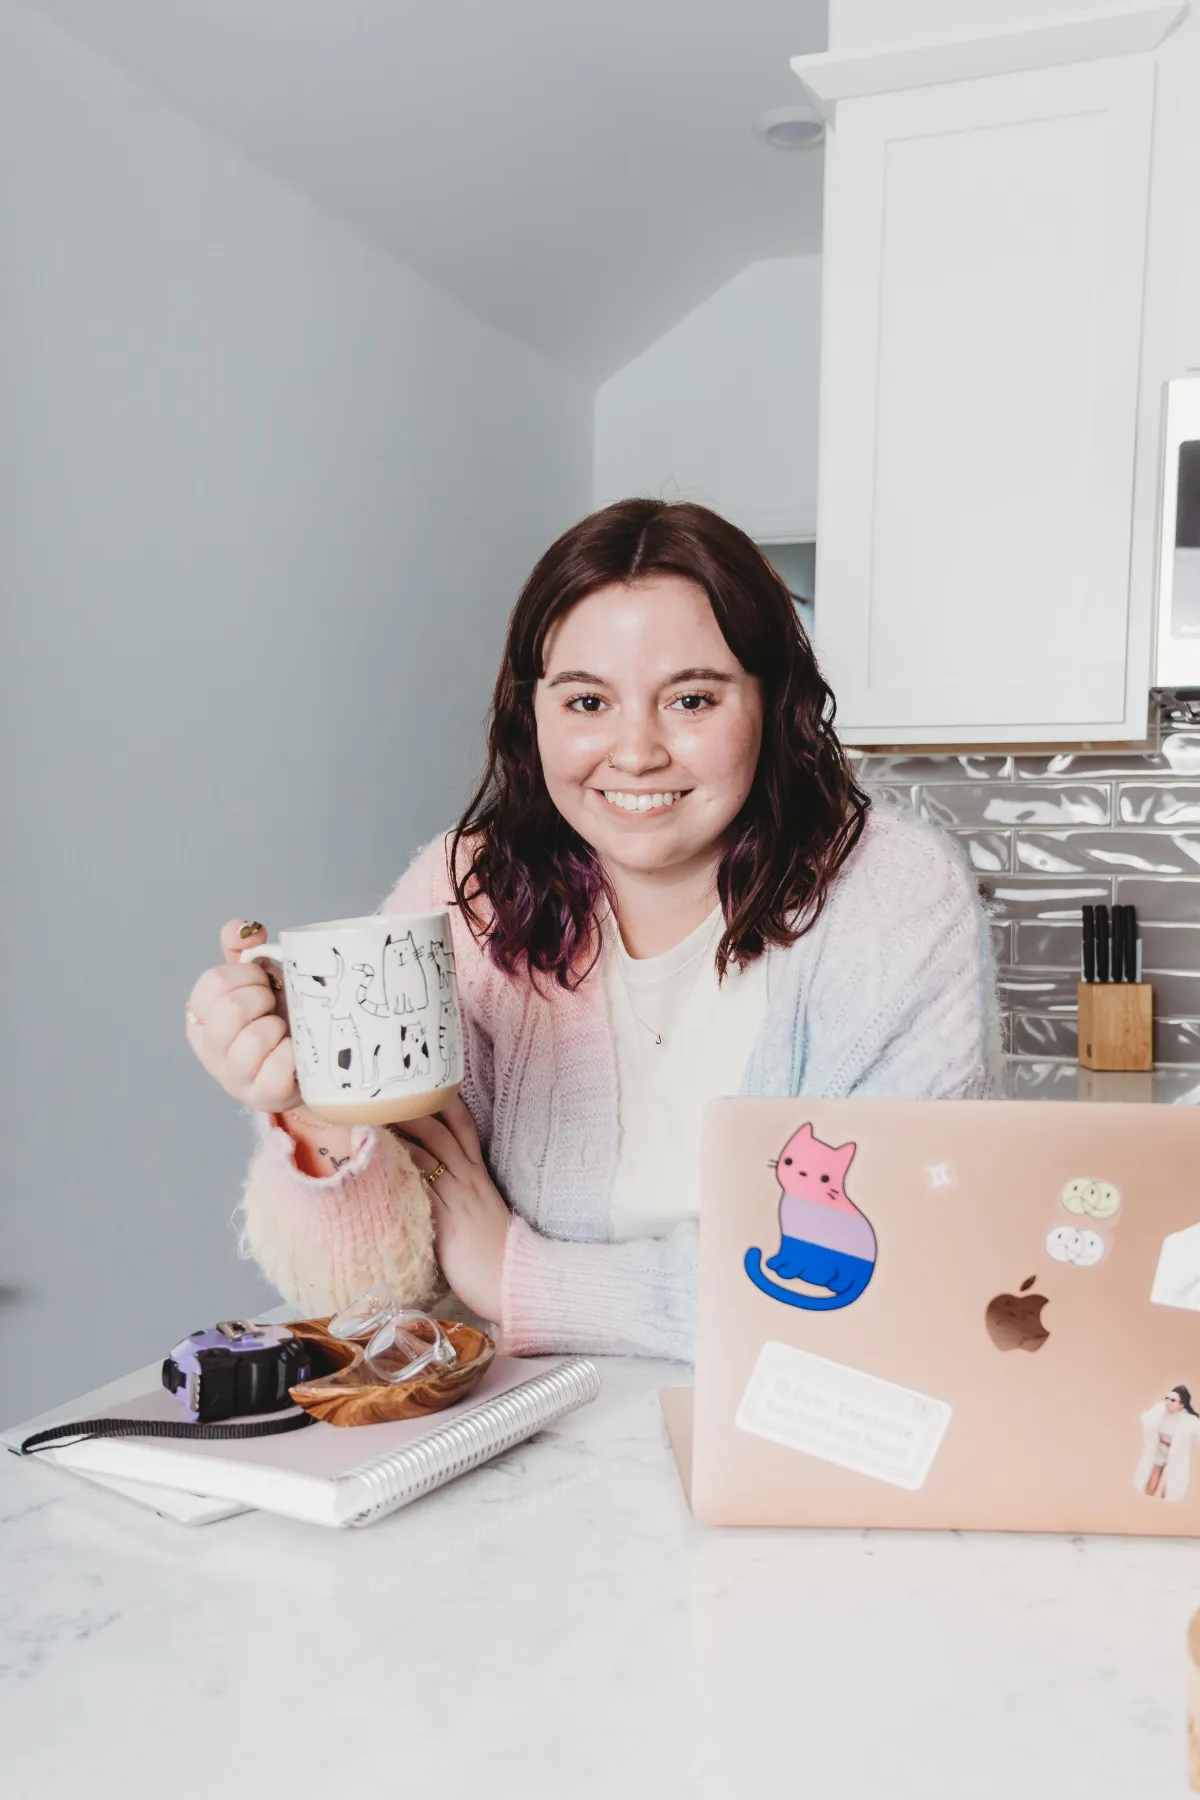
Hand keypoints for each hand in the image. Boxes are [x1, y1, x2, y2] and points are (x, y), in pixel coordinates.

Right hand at [185, 920, 301, 1112]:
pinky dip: (293, 1054)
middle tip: (274, 1007)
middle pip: (232, 1008)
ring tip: (284, 1032)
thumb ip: (243, 950)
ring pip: (256, 1037)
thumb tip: (244, 928)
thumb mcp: (257, 980)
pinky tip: (294, 1053)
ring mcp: (232, 1075)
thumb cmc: (274, 1017)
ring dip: (280, 1028)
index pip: (215, 982)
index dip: (247, 975)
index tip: (263, 982)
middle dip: (264, 999)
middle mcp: (209, 1047)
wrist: (305, 1064)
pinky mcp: (261, 1096)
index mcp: (201, 1014)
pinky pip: (278, 1066)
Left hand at [395, 1096, 509, 1324]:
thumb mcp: (480, 1210)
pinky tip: (378, 1164)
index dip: (445, 1104)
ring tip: (371, 1122)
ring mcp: (457, 1198)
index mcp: (479, 1175)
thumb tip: (429, 1183)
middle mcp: (468, 1179)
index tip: (424, 1087)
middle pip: (440, 1133)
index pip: (464, 1128)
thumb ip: (459, 1192)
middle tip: (385, 1097)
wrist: (511, 1279)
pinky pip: (420, 1188)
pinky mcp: (445, 1220)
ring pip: (427, 1154)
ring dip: (398, 1137)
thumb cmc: (493, 1251)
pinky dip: (399, 1172)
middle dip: (412, 1112)